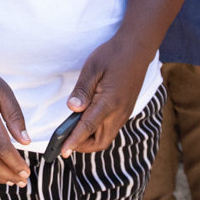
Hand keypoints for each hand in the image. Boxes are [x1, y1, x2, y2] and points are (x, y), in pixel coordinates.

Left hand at [59, 34, 151, 155]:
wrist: (137, 48)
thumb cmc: (112, 55)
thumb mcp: (92, 68)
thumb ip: (82, 90)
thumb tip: (72, 109)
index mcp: (109, 102)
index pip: (87, 128)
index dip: (73, 141)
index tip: (62, 151)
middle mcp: (119, 112)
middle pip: (100, 141)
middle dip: (82, 145)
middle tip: (64, 141)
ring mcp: (124, 112)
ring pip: (107, 136)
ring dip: (90, 139)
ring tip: (72, 132)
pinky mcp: (126, 109)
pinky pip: (111, 128)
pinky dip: (98, 131)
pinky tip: (86, 122)